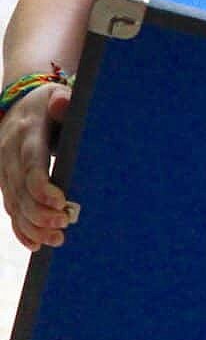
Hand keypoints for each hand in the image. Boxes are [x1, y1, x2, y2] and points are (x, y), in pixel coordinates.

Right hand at [0, 83, 72, 249]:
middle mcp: (9, 152)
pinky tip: (36, 243)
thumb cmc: (49, 102)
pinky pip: (9, 208)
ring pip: (14, 204)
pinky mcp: (4, 180)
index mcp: (26, 132)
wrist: (20, 104)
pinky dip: (20, 228)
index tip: (61, 202)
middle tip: (65, 224)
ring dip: (33, 226)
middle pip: (20, 190)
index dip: (42, 186)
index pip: (31, 163)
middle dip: (40, 213)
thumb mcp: (57, 96)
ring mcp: (3, 168)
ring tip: (57, 239)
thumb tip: (61, 102)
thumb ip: (63, 102)